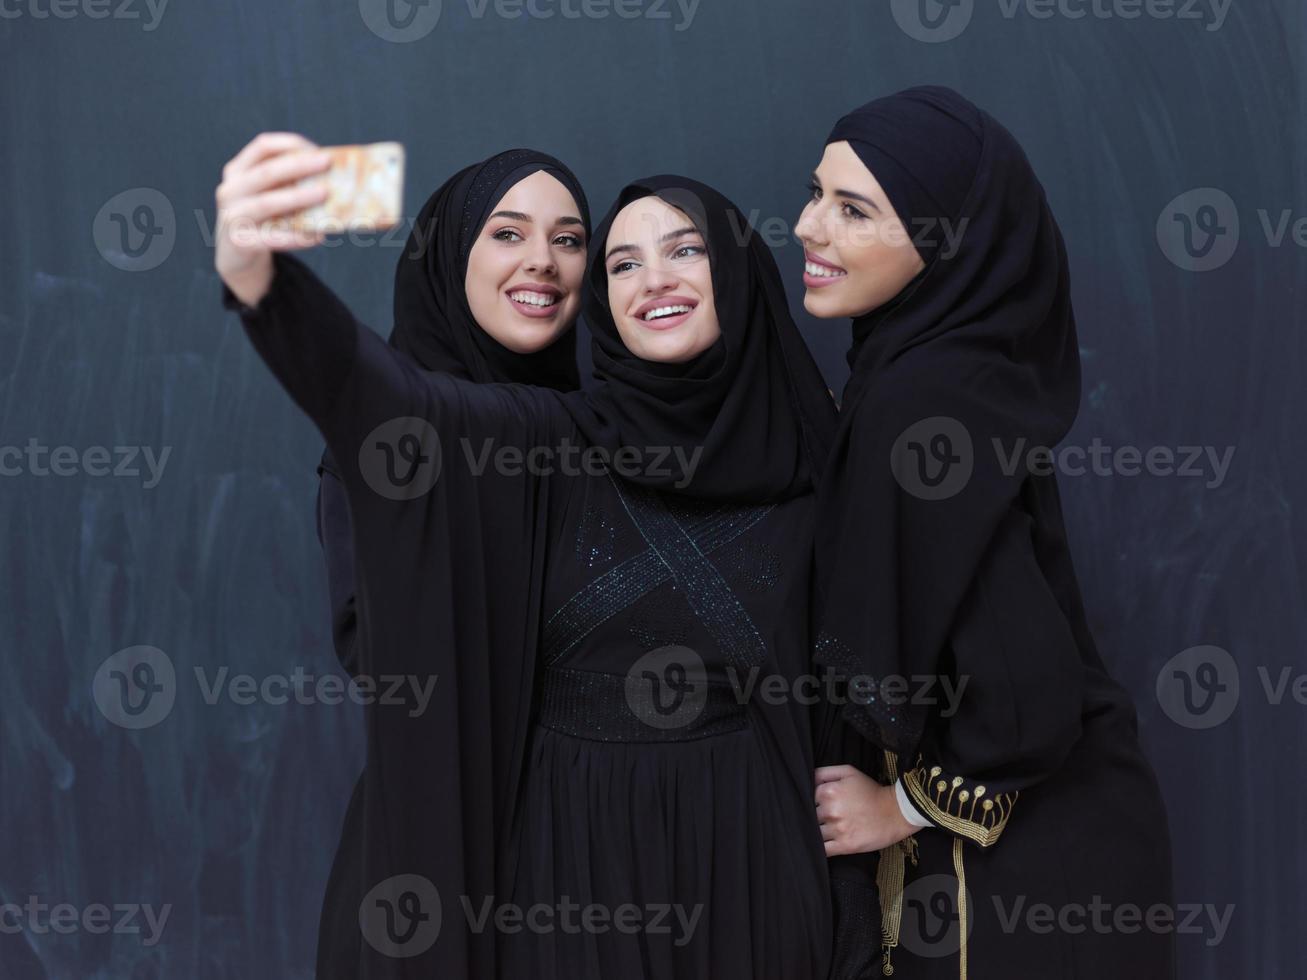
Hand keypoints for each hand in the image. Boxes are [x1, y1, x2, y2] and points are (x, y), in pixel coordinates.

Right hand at [214, 132, 332, 306]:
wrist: (238, 256)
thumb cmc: (264, 218)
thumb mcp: (271, 195)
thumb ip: (291, 184)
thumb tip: (335, 178)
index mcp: (238, 171)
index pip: (263, 147)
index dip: (291, 144)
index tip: (318, 149)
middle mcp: (230, 190)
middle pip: (266, 172)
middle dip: (298, 165)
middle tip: (327, 162)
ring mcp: (232, 216)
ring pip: (267, 203)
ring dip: (298, 197)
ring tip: (325, 194)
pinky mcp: (240, 243)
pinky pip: (271, 238)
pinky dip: (296, 237)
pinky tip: (317, 236)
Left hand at [815, 764, 917, 856]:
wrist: (896, 812)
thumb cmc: (871, 791)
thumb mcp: (849, 772)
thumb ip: (824, 773)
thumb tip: (807, 779)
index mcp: (829, 791)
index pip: (808, 798)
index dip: (815, 802)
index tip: (822, 804)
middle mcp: (831, 810)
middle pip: (811, 816)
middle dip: (818, 817)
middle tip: (830, 816)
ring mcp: (837, 829)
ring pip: (816, 833)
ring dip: (820, 832)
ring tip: (832, 829)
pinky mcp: (845, 846)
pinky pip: (823, 850)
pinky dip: (821, 849)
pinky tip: (826, 844)